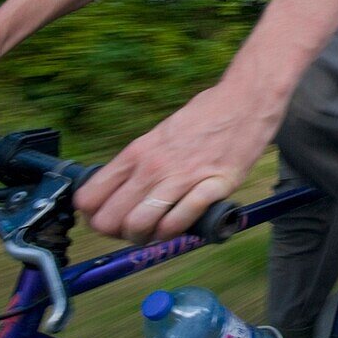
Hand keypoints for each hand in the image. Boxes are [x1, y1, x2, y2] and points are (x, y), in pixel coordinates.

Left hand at [74, 82, 280, 243]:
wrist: (247, 101)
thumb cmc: (207, 114)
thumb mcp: (161, 133)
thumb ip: (142, 160)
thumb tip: (123, 188)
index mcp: (137, 151)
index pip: (90, 198)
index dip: (95, 216)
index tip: (109, 218)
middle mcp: (154, 166)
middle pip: (111, 219)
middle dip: (118, 232)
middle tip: (133, 230)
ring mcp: (183, 177)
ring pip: (141, 224)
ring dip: (144, 237)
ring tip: (155, 233)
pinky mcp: (213, 186)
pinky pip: (180, 221)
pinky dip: (175, 231)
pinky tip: (178, 227)